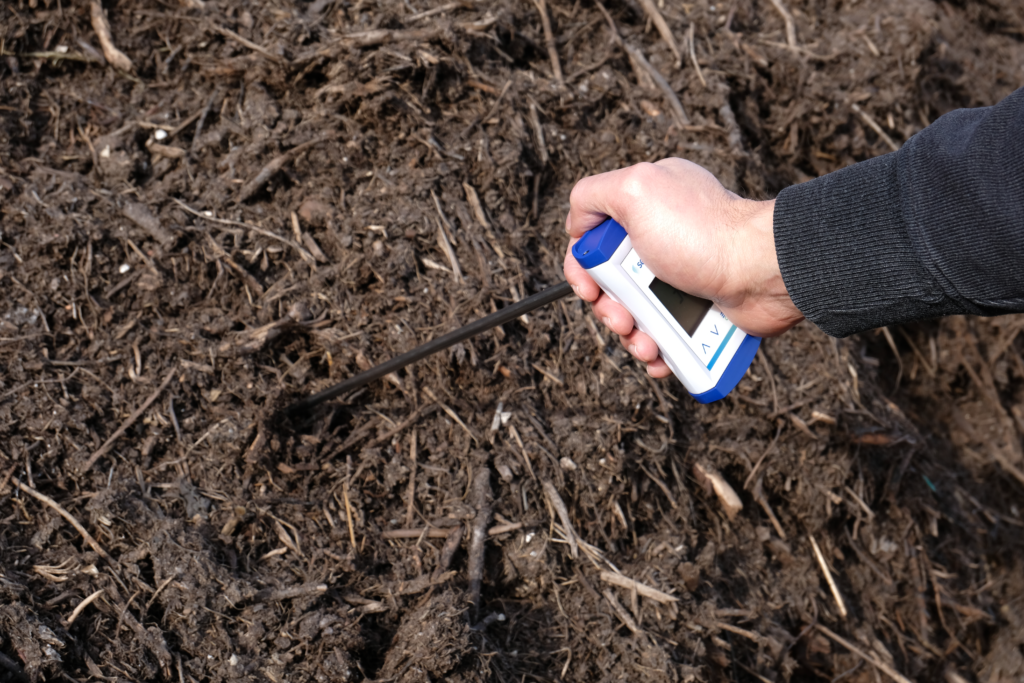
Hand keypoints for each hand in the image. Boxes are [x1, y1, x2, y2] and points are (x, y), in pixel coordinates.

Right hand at [563, 158, 802, 377]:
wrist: (762, 273)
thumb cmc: (707, 234)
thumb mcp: (636, 191)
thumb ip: (594, 194)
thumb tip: (577, 221)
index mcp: (646, 206)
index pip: (595, 238)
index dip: (584, 266)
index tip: (589, 285)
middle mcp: (663, 240)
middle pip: (612, 283)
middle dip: (608, 308)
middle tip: (621, 317)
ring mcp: (681, 276)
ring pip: (636, 314)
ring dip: (631, 336)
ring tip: (645, 342)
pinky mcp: (699, 309)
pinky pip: (665, 336)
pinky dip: (657, 349)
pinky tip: (659, 353)